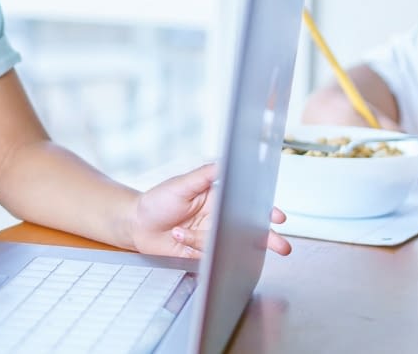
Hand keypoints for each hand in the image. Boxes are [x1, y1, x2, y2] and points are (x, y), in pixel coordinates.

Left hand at [128, 162, 291, 257]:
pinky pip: (209, 256)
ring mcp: (211, 239)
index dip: (265, 212)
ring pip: (224, 245)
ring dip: (200, 240)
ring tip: (179, 231)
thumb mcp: (181, 184)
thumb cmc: (157, 201)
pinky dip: (193, 247)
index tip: (277, 216)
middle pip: (249, 232)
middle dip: (266, 239)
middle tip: (281, 246)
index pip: (247, 206)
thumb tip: (226, 161)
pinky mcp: (202, 255)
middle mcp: (219, 221)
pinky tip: (178, 238)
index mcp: (218, 201)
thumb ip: (205, 174)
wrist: (137, 225)